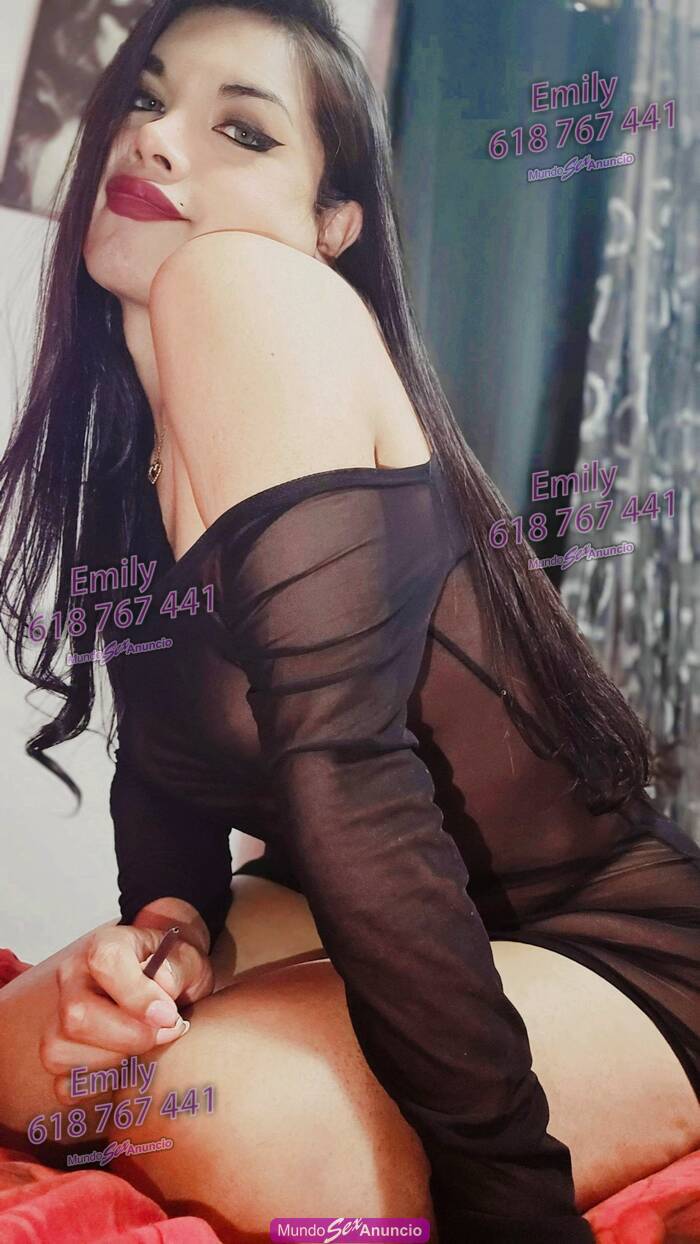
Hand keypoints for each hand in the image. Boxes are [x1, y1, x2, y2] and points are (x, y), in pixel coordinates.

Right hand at [41, 923, 213, 1104]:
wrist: (165, 981)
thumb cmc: (173, 970)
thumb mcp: (189, 959)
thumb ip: (179, 968)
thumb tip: (163, 984)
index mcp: (104, 946)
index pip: (105, 963)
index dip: (136, 994)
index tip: (168, 1015)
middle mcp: (73, 979)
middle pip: (77, 1016)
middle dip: (129, 1038)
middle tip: (166, 1033)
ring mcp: (59, 1016)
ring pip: (62, 1053)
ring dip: (113, 1063)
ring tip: (146, 1050)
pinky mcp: (61, 1053)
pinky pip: (64, 1085)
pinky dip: (98, 1087)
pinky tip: (127, 1070)